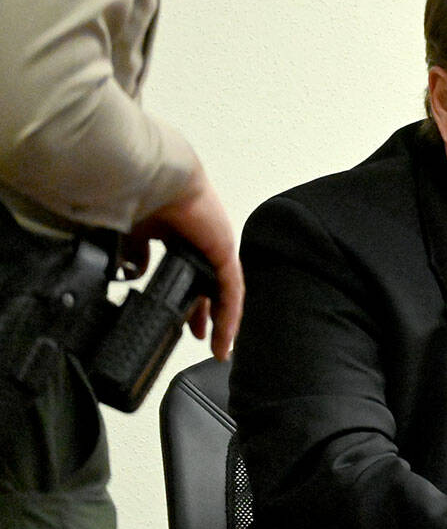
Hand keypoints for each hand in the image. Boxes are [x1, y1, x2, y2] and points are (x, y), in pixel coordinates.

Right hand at [133, 159, 243, 359]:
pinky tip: (227, 333)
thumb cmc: (144, 199)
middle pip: (212, 288)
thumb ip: (136, 255)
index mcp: (184, 240)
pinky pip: (232, 289)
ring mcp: (218, 250)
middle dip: (208, 315)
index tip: (184, 324)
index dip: (189, 302)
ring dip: (225, 321)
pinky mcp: (225, 253)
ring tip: (221, 346)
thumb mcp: (135, 235)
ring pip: (226, 293)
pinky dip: (230, 313)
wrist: (156, 183)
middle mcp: (205, 245)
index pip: (192, 278)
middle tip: (205, 338)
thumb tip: (133, 274)